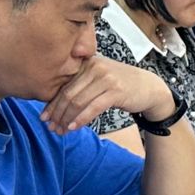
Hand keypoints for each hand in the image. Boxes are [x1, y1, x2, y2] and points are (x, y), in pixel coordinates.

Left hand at [42, 57, 177, 133]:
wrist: (150, 88)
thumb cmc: (122, 85)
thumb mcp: (100, 79)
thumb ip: (81, 85)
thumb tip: (55, 105)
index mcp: (88, 63)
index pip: (64, 85)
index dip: (52, 104)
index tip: (44, 118)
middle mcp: (96, 67)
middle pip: (68, 94)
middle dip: (57, 113)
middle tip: (51, 128)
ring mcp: (107, 78)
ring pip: (78, 102)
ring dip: (66, 119)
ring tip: (61, 131)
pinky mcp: (116, 91)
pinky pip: (92, 108)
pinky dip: (80, 119)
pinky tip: (73, 128)